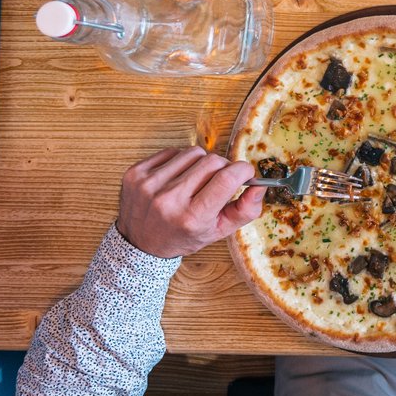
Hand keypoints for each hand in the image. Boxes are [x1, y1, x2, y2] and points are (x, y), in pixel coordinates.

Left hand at [114, 147, 263, 259]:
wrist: (140, 244)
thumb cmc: (182, 236)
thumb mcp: (218, 232)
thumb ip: (245, 210)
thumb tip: (259, 185)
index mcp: (192, 218)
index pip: (227, 178)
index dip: (243, 170)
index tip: (245, 173)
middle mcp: (169, 200)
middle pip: (213, 161)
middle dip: (223, 167)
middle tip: (219, 180)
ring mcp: (149, 185)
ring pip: (193, 152)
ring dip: (201, 162)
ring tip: (195, 179)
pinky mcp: (136, 173)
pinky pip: (171, 151)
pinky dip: (180, 160)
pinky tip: (177, 177)